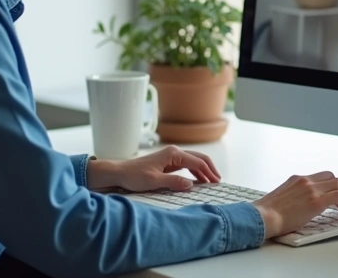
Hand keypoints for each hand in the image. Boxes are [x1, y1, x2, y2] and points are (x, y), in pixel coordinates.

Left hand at [88, 146, 221, 192]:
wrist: (119, 173)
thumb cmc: (134, 176)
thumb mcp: (154, 182)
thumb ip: (174, 182)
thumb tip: (191, 185)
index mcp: (172, 154)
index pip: (197, 162)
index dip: (208, 172)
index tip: (216, 183)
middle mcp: (173, 153)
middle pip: (198, 158)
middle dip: (209, 169)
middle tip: (218, 181)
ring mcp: (170, 157)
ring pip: (193, 161)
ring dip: (203, 170)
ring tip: (211, 181)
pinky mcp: (167, 163)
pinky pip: (186, 166)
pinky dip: (194, 172)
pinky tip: (197, 180)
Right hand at [252, 172, 337, 238]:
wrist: (262, 217)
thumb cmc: (267, 214)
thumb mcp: (281, 199)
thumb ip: (294, 198)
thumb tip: (301, 207)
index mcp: (296, 179)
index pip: (322, 177)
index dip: (334, 185)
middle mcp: (305, 181)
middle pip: (334, 178)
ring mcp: (312, 189)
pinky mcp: (316, 201)